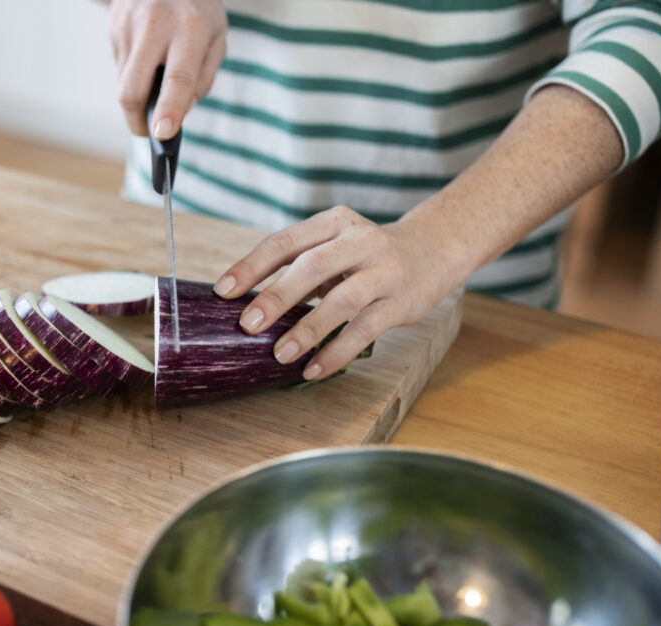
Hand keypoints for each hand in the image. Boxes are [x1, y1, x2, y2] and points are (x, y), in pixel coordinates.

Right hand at [108, 0, 226, 138]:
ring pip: (122, 83)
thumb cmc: (197, 9)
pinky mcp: (112, 25)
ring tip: (155, 74)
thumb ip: (203, 78)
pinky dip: (133, 72)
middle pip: (132, 90)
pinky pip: (119, 66)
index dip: (169, 110)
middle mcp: (155, 25)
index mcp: (190, 28)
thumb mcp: (217, 37)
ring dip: (137, 94)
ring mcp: (128, 25)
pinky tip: (146, 54)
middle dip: (136, 120)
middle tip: (147, 131)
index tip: (162, 135)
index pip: (177, 78)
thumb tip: (179, 113)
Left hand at [213, 206, 465, 380]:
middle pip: (311, 266)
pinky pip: (366, 329)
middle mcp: (359, 241)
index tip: (224, 291)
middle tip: (247, 325)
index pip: (284, 241)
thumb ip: (299, 267)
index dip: (251, 266)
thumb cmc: (367, 254)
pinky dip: (337, 350)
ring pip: (341, 299)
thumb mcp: (335, 246)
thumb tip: (248, 305)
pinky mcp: (402, 301)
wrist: (437, 247)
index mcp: (333, 223)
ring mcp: (384, 270)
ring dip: (307, 328)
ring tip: (280, 354)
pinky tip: (313, 368)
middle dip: (276, 296)